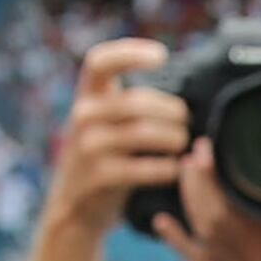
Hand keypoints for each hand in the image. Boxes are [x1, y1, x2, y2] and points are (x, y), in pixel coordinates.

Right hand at [45, 39, 190, 234]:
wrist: (73, 208)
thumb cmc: (103, 157)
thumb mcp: (104, 121)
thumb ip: (129, 101)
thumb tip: (186, 90)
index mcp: (86, 95)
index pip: (100, 61)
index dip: (130, 52)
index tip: (162, 57)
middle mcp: (82, 116)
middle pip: (137, 101)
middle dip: (172, 110)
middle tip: (187, 120)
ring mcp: (87, 147)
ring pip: (144, 133)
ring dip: (174, 138)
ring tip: (183, 143)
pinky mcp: (98, 178)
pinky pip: (144, 168)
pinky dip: (168, 168)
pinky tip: (176, 169)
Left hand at [155, 145, 260, 260]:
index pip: (237, 205)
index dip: (216, 178)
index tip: (211, 150)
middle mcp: (252, 253)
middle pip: (211, 215)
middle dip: (198, 181)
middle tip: (197, 150)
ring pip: (202, 230)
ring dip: (189, 198)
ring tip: (187, 167)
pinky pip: (198, 257)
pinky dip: (176, 240)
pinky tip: (159, 222)